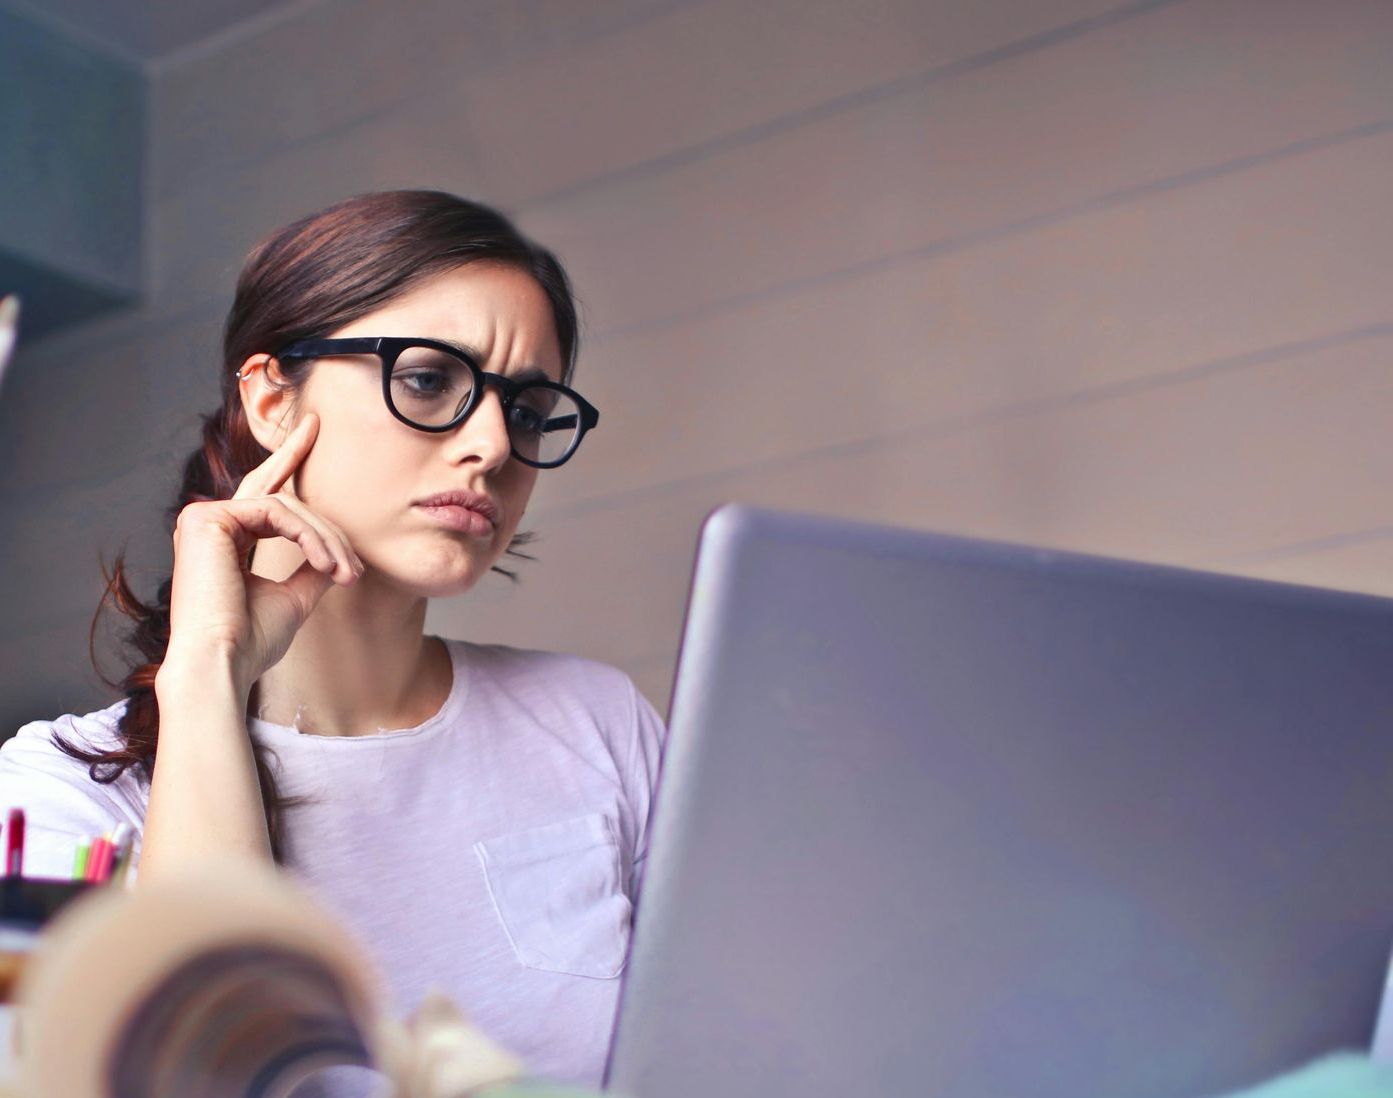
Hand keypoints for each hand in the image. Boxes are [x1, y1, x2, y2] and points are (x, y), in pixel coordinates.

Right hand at [164, 413, 362, 693]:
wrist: (224, 664)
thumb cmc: (251, 641)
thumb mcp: (294, 597)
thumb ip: (312, 567)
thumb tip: (337, 556)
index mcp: (224, 538)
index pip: (264, 491)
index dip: (289, 456)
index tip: (314, 428)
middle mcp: (208, 522)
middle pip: (283, 499)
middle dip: (327, 527)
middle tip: (354, 566)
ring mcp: (203, 517)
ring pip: (286, 506)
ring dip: (325, 541)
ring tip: (344, 575)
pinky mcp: (206, 519)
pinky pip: (276, 511)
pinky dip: (308, 536)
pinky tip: (325, 563)